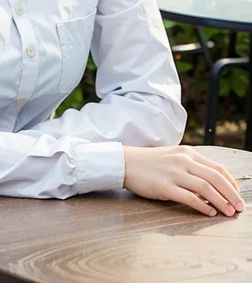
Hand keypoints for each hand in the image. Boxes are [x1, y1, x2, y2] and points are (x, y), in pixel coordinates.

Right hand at [123, 145, 244, 216]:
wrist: (126, 163)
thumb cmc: (150, 162)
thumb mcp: (173, 156)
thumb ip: (191, 165)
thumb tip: (211, 183)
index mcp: (187, 153)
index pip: (217, 168)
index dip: (231, 183)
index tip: (237, 194)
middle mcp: (183, 161)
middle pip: (215, 178)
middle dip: (231, 194)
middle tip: (240, 207)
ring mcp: (174, 173)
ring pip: (206, 188)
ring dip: (221, 202)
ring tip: (229, 212)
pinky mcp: (165, 187)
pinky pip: (190, 198)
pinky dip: (203, 207)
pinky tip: (210, 213)